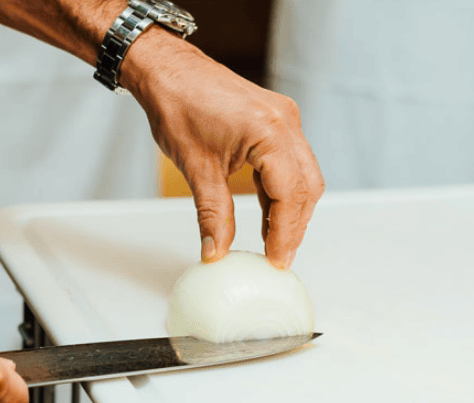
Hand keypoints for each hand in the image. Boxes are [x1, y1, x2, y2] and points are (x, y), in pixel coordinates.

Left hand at [121, 28, 324, 268]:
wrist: (167, 70)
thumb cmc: (178, 104)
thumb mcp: (197, 169)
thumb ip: (213, 214)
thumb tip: (216, 251)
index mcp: (269, 132)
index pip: (289, 194)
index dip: (285, 233)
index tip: (276, 260)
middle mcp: (285, 122)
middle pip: (306, 187)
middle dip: (295, 226)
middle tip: (279, 258)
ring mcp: (283, 119)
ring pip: (302, 176)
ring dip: (290, 210)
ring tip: (274, 242)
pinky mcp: (275, 120)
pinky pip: (289, 162)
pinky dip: (281, 191)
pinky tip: (268, 214)